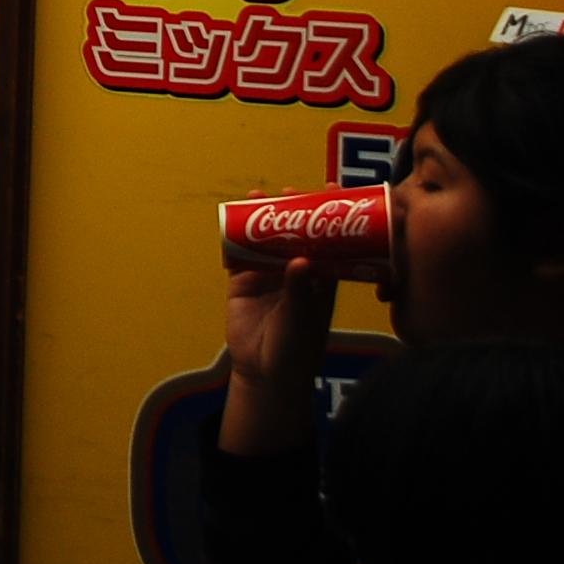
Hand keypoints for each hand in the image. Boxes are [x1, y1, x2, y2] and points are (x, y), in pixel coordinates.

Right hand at [216, 208, 336, 455]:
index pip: (330, 241)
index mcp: (321, 279)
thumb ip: (301, 291)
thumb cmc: (296, 348)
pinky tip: (232, 220)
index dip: (329, 216)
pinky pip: (239, 253)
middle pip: (295, 233)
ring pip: (266, 238)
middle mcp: (296, 272)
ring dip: (261, 217)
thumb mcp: (303, 319)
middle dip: (291, 210)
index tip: (330, 191)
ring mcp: (268, 275)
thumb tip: (301, 260)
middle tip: (288, 192)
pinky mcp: (243, 281)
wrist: (264, 372)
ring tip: (256, 197)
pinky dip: (235, 237)